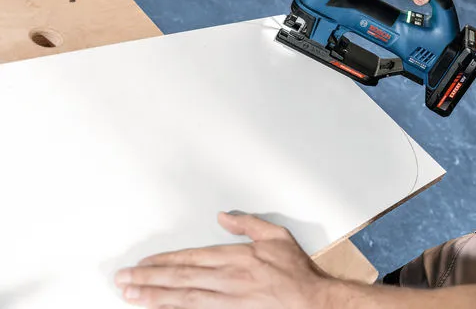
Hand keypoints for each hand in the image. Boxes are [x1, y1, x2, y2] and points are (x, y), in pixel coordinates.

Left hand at [115, 212, 331, 308]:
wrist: (312, 302)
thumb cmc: (295, 271)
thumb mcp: (276, 236)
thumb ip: (248, 224)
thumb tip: (223, 216)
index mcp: (236, 257)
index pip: (191, 258)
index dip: (164, 261)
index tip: (142, 263)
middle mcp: (227, 279)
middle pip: (180, 278)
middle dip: (148, 279)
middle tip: (122, 279)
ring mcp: (228, 301)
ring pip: (183, 298)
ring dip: (154, 297)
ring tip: (130, 296)